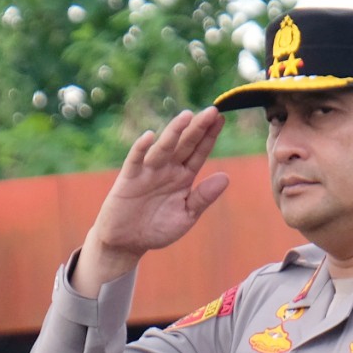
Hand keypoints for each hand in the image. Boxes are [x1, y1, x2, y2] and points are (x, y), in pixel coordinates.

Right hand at [75, 108, 228, 292]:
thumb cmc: (157, 228)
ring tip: (187, 116)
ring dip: (174, 132)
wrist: (126, 242)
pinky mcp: (129, 178)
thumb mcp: (186, 216)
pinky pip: (135, 160)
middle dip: (197, 128)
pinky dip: (141, 149)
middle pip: (185, 144)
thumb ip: (203, 197)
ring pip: (163, 148)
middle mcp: (167, 169)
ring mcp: (148, 171)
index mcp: (183, 177)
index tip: (221, 119)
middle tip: (212, 110)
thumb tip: (226, 178)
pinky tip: (149, 137)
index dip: (209, 136)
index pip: (199, 152)